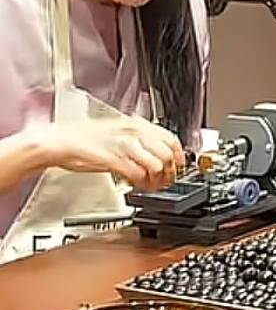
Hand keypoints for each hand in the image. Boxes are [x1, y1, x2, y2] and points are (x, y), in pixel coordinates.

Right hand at [37, 118, 184, 190]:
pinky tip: (137, 186)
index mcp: (136, 124)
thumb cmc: (84, 137)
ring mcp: (125, 146)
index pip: (171, 139)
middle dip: (170, 172)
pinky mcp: (114, 160)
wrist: (62, 141)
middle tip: (165, 181)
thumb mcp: (118, 130)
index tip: (178, 167)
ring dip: (158, 180)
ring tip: (151, 185)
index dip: (179, 156)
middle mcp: (134, 133)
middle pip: (168, 154)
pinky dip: (142, 184)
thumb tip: (154, 150)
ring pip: (158, 165)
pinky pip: (138, 175)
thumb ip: (137, 138)